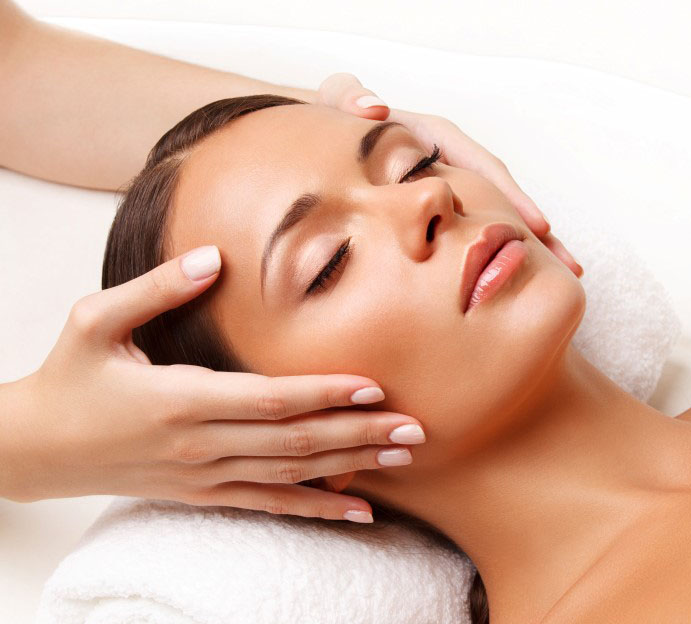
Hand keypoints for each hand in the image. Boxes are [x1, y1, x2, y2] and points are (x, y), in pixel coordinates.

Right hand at [0, 246, 424, 522]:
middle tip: (415, 428)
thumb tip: (212, 258)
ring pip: (291, 475)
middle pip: (295, 441)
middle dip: (358, 433)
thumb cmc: (68, 378)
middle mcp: (200, 444)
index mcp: (180, 399)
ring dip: (350, 467)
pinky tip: (355, 512)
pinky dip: (315, 508)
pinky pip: (268, 504)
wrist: (35, 448)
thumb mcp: (95, 320)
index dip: (324, 393)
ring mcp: (203, 476)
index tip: (373, 386)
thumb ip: (156, 288)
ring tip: (401, 459)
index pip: (270, 399)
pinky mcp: (202, 493)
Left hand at [317, 73, 582, 276]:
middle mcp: (453, 163)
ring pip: (498, 217)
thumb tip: (372, 108)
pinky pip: (480, 228)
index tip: (537, 226)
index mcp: (435, 139)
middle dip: (537, 229)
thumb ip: (351, 96)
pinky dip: (502, 250)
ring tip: (566, 274)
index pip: (481, 167)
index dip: (510, 196)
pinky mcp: (446, 207)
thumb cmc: (341, 119)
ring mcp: (453, 186)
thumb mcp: (342, 101)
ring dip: (534, 245)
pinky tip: (519, 276)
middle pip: (504, 195)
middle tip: (569, 263)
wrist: (335, 138)